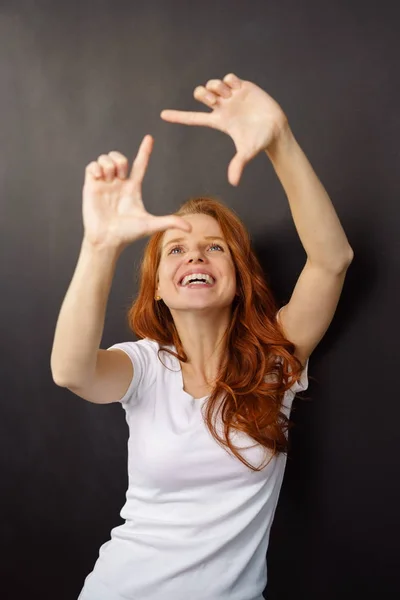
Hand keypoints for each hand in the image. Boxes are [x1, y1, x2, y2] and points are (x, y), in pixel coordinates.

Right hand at [82, 135, 191, 249]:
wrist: (107, 240)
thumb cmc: (128, 234)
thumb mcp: (151, 225)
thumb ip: (170, 222)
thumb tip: (191, 228)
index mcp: (133, 188)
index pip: (140, 164)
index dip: (145, 151)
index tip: (150, 138)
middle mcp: (118, 183)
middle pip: (120, 157)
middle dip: (121, 160)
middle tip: (121, 175)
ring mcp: (104, 184)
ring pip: (106, 158)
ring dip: (109, 164)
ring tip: (109, 179)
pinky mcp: (91, 186)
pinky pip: (91, 166)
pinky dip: (96, 167)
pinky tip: (100, 178)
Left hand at [161, 73, 287, 185]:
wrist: (276, 128)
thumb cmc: (260, 141)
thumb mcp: (247, 152)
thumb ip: (238, 164)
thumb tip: (233, 182)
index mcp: (218, 121)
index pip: (194, 118)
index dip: (178, 116)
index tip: (162, 115)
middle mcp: (222, 108)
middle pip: (201, 95)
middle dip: (203, 93)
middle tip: (214, 100)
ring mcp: (231, 97)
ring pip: (213, 84)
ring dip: (217, 86)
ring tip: (229, 95)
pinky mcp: (242, 88)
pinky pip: (229, 77)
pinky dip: (230, 80)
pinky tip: (237, 89)